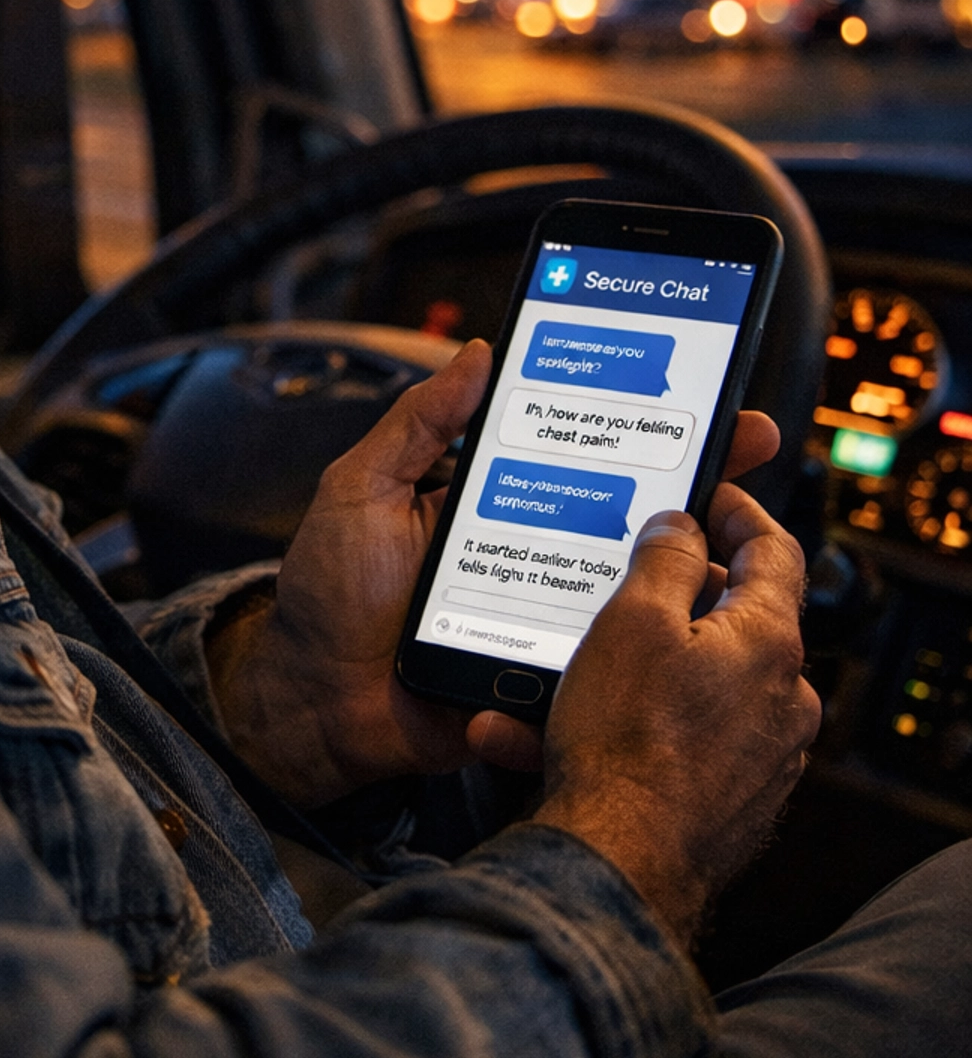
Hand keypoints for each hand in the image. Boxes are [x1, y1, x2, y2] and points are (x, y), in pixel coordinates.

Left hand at [210, 336, 784, 811]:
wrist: (311, 706)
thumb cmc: (327, 597)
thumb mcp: (360, 490)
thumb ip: (416, 424)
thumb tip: (476, 351)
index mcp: (498, 500)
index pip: (581, 451)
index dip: (639, 423)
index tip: (700, 390)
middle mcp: (535, 553)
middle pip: (630, 512)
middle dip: (696, 476)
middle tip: (746, 442)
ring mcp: (548, 617)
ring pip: (637, 588)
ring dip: (689, 562)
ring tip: (730, 528)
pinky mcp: (549, 677)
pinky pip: (612, 661)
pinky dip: (651, 644)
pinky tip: (690, 621)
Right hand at [535, 486, 817, 947]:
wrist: (620, 865)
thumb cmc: (628, 745)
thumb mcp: (634, 621)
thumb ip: (665, 559)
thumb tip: (683, 526)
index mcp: (770, 641)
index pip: (774, 550)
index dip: (737, 511)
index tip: (705, 497)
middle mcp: (781, 699)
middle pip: (729, 620)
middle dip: (665, 598)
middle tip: (618, 581)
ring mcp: (760, 756)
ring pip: (687, 687)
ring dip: (623, 673)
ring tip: (551, 675)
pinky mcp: (729, 801)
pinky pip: (671, 743)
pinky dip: (619, 729)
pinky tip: (543, 735)